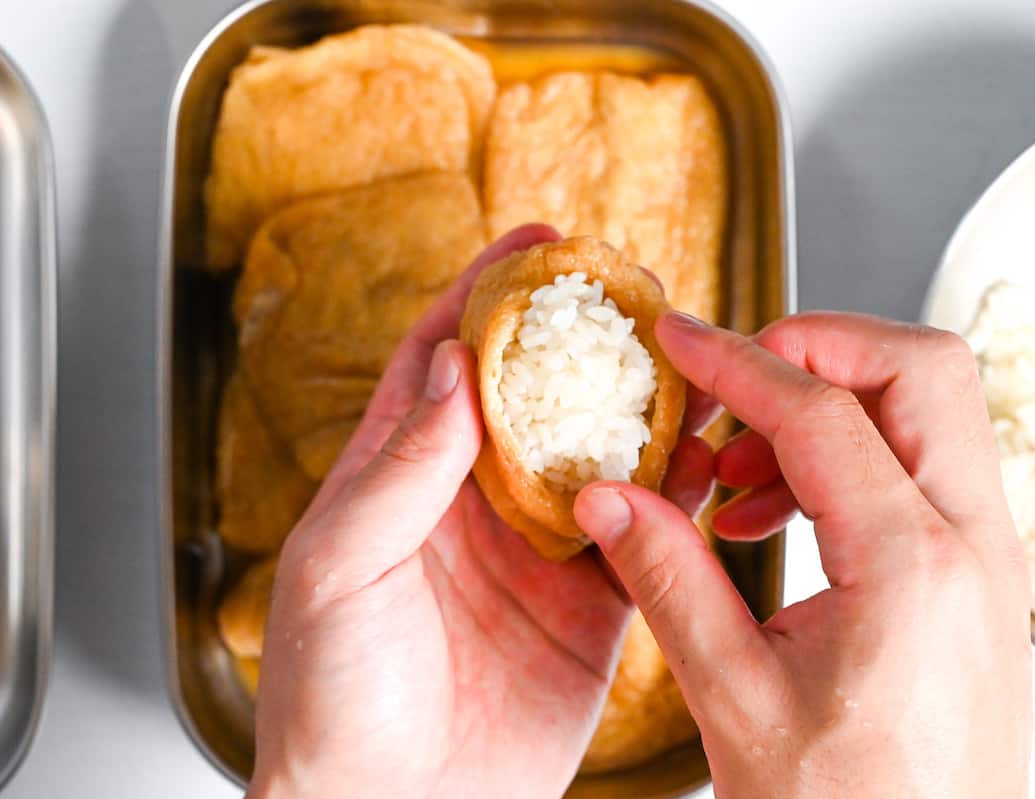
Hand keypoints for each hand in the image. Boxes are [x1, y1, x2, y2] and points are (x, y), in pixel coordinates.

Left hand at [246, 226, 714, 798]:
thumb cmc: (332, 698)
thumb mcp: (342, 568)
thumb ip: (400, 469)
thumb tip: (450, 367)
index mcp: (400, 479)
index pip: (444, 361)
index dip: (486, 295)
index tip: (535, 245)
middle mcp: (473, 503)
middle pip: (536, 394)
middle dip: (580, 339)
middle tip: (633, 294)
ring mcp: (537, 550)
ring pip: (599, 453)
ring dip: (640, 408)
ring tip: (685, 365)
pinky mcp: (590, 605)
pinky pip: (640, 535)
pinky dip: (673, 495)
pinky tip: (701, 462)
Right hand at [574, 312, 1031, 798]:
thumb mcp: (735, 702)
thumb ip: (669, 580)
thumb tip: (606, 494)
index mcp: (910, 568)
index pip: (822, 413)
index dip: (736, 362)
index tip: (677, 338)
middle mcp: (973, 544)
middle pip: (920, 369)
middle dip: (817, 347)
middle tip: (729, 382)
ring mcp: (989, 556)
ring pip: (931, 408)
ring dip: (830, 405)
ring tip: (735, 473)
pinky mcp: (979, 574)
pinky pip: (923, 467)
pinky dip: (849, 457)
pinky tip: (770, 515)